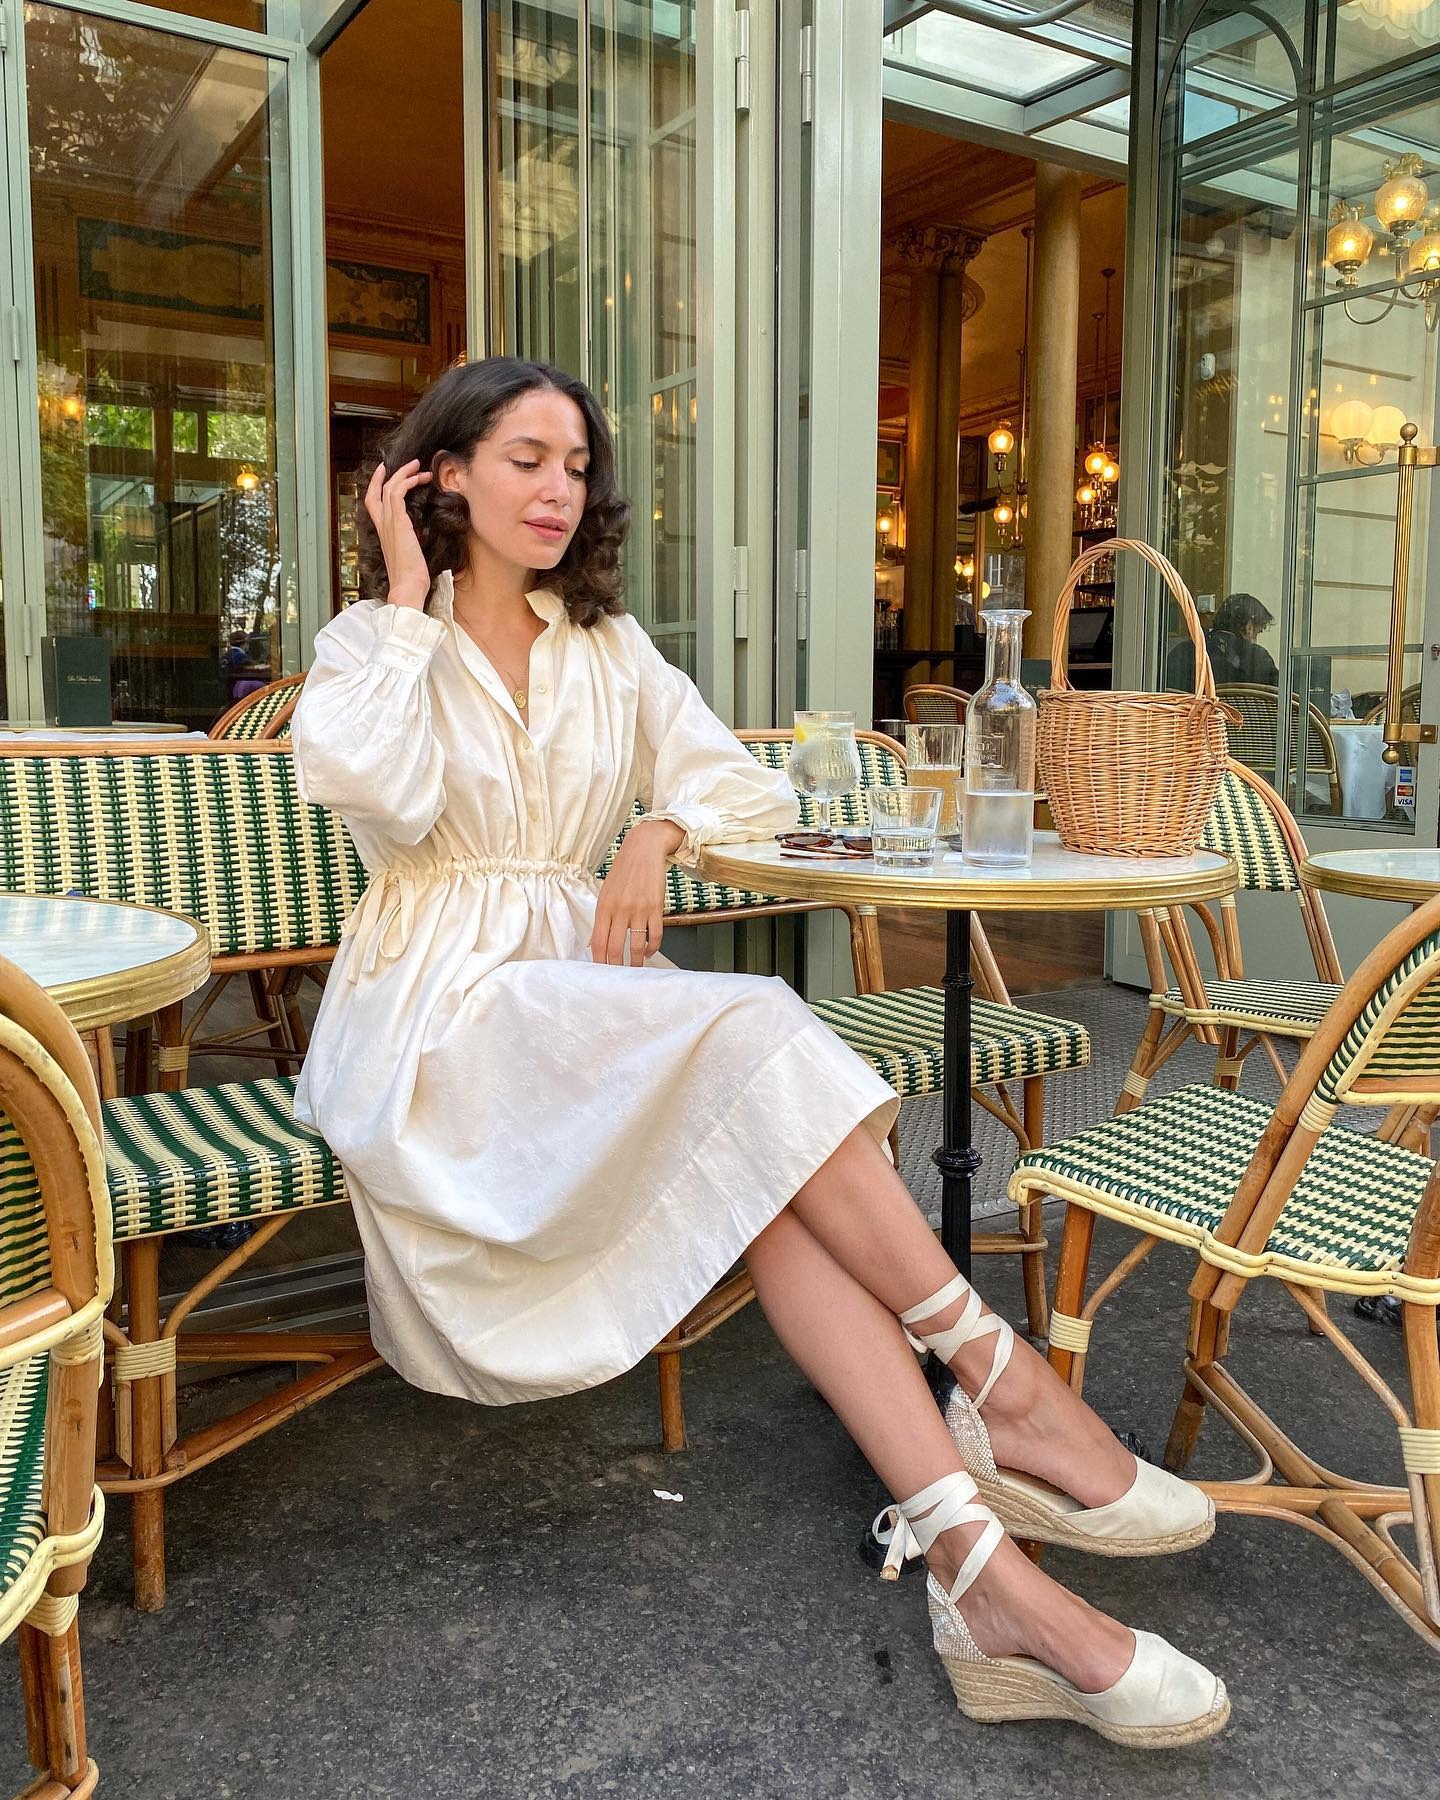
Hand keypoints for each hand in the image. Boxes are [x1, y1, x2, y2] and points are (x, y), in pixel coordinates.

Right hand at [364, 459, 432, 608]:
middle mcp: (382, 525)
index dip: (377, 485)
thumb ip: (410, 544)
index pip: (373, 503)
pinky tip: (418, 478)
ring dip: (405, 474)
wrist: (407, 587)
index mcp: (383, 533)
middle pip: (378, 490)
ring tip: (420, 467)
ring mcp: (388, 522)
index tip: (385, 472)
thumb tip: (419, 541)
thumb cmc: (411, 579)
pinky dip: (407, 481)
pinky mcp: (398, 522)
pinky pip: (398, 492)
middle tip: (410, 464)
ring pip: (390, 487)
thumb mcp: (410, 556)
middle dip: (392, 473)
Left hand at [590, 819, 683, 965]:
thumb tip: (594, 944)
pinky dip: (651, 948)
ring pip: (635, 946)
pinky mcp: (656, 908)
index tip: (600, 972)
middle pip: (615, 948)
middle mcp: (620, 910)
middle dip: (615, 967)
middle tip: (617, 978)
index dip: (598, 961)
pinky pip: (655, 935)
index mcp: (604, 907)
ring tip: (634, 969)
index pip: (598, 941)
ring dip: (635, 962)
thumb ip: (601, 918)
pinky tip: (647, 952)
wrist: (644, 849)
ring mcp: (639, 910)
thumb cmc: (623, 872)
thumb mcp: (606, 892)